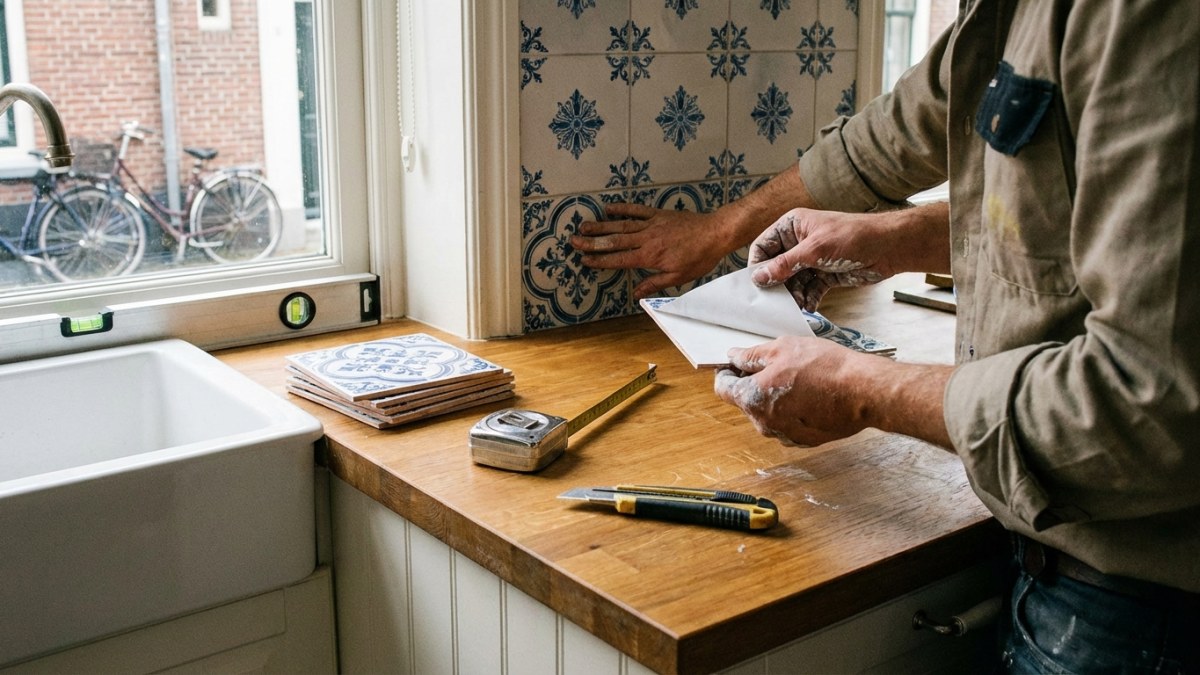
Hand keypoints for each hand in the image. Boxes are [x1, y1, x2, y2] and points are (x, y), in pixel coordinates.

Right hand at [570, 203, 731, 298]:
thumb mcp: (678, 277)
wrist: (715, 233)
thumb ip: (654, 283)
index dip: (600, 260)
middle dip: (592, 242)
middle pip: (614, 241)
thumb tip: (635, 294)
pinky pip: (636, 210)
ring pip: (621, 226)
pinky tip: (608, 208)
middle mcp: (646, 239)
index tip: (584, 259)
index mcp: (650, 257)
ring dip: (601, 226)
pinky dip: (622, 209)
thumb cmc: (699, 258)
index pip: (619, 259)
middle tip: (574, 241)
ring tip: (583, 226)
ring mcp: (651, 224)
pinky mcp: (658, 214)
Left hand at [713, 336, 875, 446]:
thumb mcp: (782, 348)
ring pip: (768, 412)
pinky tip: (811, 394)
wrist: (862, 392)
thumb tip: (733, 357)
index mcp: (751, 399)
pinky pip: (787, 423)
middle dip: (754, 383)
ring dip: (775, 397)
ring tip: (799, 378)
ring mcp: (783, 435)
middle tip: (776, 364)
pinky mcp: (802, 440)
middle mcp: (763, 423)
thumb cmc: (824, 367)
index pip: (723, 388)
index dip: (727, 372)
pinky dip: (792, 410)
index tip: (737, 363)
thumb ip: (752, 355)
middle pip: (746, 400)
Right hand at [748, 208, 901, 311]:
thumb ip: (785, 264)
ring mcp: (812, 260)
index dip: (758, 265)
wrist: (889, 247)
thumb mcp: (815, 249)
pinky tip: (809, 306)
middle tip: (776, 300)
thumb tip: (759, 277)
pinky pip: (808, 289)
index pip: (764, 246)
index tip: (757, 284)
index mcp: (793, 226)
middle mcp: (799, 243)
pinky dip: (808, 299)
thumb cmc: (854, 236)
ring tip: (798, 303)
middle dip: (777, 284)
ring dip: (793, 295)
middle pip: (776, 267)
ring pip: (792, 282)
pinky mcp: (824, 275)